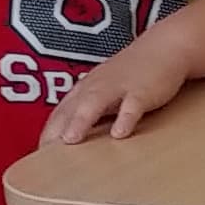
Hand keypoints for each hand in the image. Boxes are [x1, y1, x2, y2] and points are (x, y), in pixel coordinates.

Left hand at [38, 34, 190, 146]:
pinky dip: (125, 118)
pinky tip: (120, 134)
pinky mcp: (142, 91)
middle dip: (56, 131)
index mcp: (85, 89)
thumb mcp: (106, 89)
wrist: (165, 47)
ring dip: (81, 121)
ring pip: (94, 104)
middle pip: (70, 110)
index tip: (40, 157)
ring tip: (71, 141)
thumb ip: (92, 111)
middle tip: (45, 156)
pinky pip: (132, 105)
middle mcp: (96, 87)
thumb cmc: (135, 72)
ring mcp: (119, 88)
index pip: (59, 114)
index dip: (48, 134)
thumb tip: (78, 138)